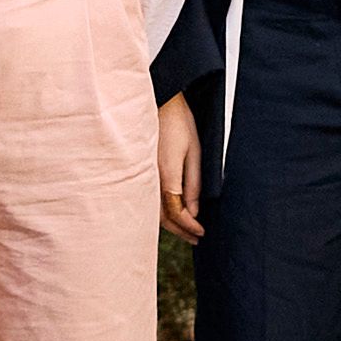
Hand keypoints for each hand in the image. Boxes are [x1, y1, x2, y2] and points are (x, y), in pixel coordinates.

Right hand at [156, 91, 203, 244]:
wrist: (158, 101)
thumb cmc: (179, 122)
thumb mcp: (194, 151)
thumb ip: (194, 183)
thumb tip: (194, 210)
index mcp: (165, 174)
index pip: (176, 212)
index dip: (189, 226)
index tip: (201, 232)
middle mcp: (149, 178)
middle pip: (162, 217)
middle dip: (180, 231)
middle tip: (196, 239)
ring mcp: (141, 175)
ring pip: (152, 210)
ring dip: (169, 223)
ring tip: (186, 230)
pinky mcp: (139, 171)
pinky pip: (148, 199)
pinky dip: (160, 211)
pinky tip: (171, 213)